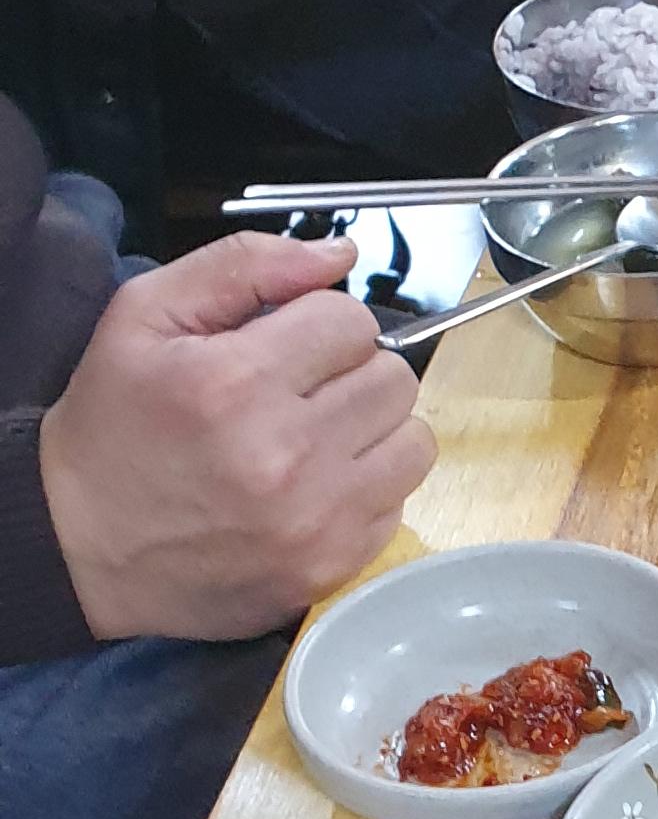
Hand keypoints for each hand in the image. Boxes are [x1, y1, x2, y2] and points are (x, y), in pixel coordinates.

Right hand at [36, 237, 431, 642]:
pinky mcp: (333, 564)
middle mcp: (285, 454)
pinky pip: (400, 500)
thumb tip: (339, 254)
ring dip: (372, 427)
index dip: (319, 321)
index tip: (284, 344)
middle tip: (299, 389)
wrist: (84, 549)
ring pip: (413, 439)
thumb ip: (243, 266)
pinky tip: (314, 483)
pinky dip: (368, 484)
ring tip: (315, 433)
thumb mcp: (143, 318)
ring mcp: (316, 518)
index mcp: (235, 383)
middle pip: (393, 376)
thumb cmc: (114, 428)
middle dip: (352, 370)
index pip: (351, 320)